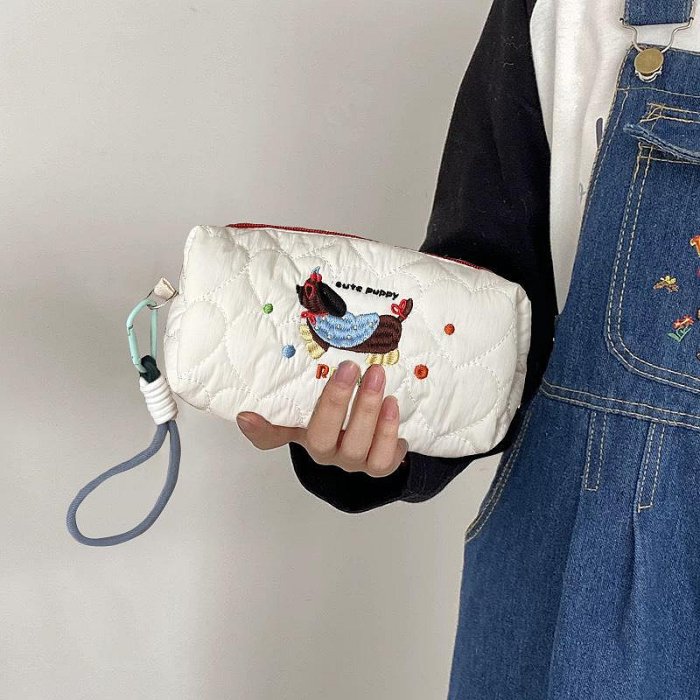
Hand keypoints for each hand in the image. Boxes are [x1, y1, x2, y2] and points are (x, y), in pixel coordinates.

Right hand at [235, 360, 408, 476]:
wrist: (373, 435)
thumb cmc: (338, 414)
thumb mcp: (314, 403)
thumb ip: (289, 399)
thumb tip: (245, 411)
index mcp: (302, 434)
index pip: (272, 436)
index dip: (260, 429)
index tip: (247, 413)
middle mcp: (324, 452)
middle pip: (322, 438)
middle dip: (337, 401)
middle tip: (350, 367)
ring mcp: (351, 461)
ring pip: (357, 448)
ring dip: (369, 412)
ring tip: (379, 378)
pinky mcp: (378, 466)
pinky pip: (384, 461)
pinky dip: (389, 433)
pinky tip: (393, 406)